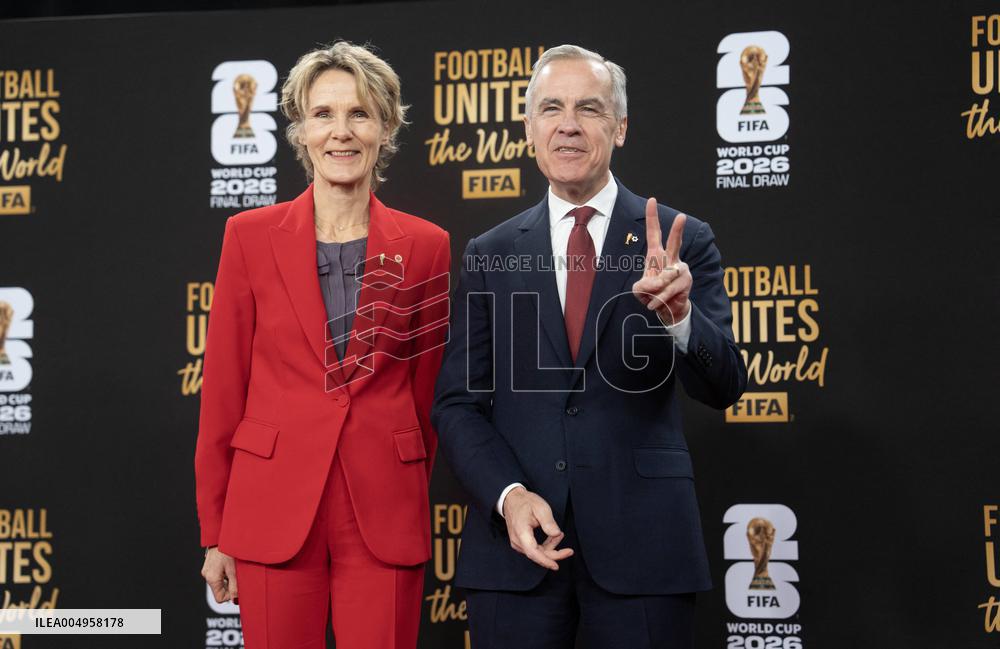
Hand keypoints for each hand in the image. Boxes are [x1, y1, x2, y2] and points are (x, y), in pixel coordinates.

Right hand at [201, 546, 237, 602]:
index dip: (230, 596)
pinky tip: (231, 564)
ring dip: (228, 579)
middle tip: (239, 576)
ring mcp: (207, 569)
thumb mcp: (235, 570)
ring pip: (219, 582)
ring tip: (235, 568)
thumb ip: (235, 586)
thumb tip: (235, 600)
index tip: (238, 588)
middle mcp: (207, 575)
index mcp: (211, 578)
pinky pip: (218, 574)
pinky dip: (225, 572)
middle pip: (219, 590)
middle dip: (230, 586)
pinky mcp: (209, 564)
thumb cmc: (229, 550)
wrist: (222, 534)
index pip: (219, 598)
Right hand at [502, 487, 573, 569]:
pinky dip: (545, 545)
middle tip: (569, 551)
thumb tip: (556, 534)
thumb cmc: (525, 502)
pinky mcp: (520, 542)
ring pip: (536, 553)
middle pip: (537, 555)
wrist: (512, 499)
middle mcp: (517, 540)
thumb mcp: (541, 508)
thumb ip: (548, 522)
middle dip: (554, 555)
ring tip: (560, 534)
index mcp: (521, 532)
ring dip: (550, 547)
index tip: (556, 566)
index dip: (545, 561)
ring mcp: (517, 542)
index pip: (533, 552)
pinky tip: (552, 536)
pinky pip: (534, 549)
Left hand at [632, 197, 691, 324]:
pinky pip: (668, 290)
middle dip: (678, 230)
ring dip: (655, 291)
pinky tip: (654, 305)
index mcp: (656, 255)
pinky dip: (658, 299)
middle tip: (682, 216)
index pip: (654, 233)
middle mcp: (671, 258)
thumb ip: (643, 286)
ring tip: (651, 300)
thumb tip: (657, 283)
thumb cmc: (653, 294)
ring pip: (666, 277)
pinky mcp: (686, 282)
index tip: (652, 200)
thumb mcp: (641, 290)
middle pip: (675, 242)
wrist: (668, 310)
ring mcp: (681, 269)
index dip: (652, 217)